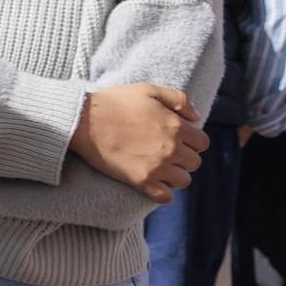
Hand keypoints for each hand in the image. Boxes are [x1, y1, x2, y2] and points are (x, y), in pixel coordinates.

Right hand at [70, 84, 206, 203]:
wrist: (83, 120)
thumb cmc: (114, 102)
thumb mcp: (148, 89)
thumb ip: (178, 99)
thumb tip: (196, 117)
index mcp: (176, 126)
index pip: (202, 143)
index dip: (192, 140)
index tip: (178, 139)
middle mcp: (171, 149)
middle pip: (194, 163)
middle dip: (184, 157)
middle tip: (166, 152)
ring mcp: (157, 167)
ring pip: (183, 180)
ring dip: (175, 175)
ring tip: (160, 167)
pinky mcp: (141, 181)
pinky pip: (165, 197)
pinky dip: (163, 192)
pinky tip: (154, 183)